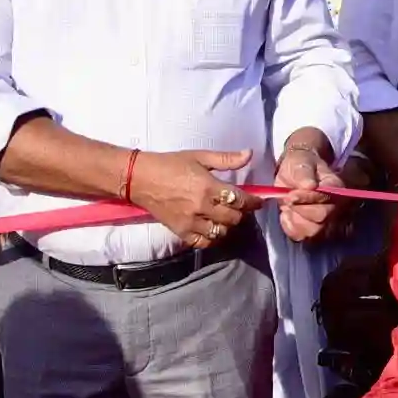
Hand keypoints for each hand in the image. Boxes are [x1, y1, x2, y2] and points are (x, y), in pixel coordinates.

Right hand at [130, 148, 253, 247]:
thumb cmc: (170, 164)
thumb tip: (249, 154)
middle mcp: (201, 207)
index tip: (258, 201)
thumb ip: (226, 159)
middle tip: (241, 208)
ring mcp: (190, 222)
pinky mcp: (180, 231)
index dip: (253, 202)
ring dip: (228, 226)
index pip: (239, 200)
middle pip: (233, 218)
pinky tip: (213, 228)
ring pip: (221, 232)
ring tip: (227, 217)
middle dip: (242, 213)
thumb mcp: (199, 156)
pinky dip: (212, 238)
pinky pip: (203, 242)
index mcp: (208, 186)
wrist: (140, 179)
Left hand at [275, 140, 351, 242]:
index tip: (290, 194)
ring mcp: (328, 220)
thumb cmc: (300, 165)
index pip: (327, 199)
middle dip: (300, 209)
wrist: (296, 173)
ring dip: (295, 220)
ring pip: (313, 231)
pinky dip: (290, 227)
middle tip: (288, 199)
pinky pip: (302, 237)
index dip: (307, 199)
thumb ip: (304, 173)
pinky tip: (287, 215)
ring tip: (288, 207)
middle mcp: (337, 206)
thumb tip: (310, 186)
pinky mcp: (315, 229)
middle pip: (321, 218)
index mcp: (336, 187)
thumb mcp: (300, 162)